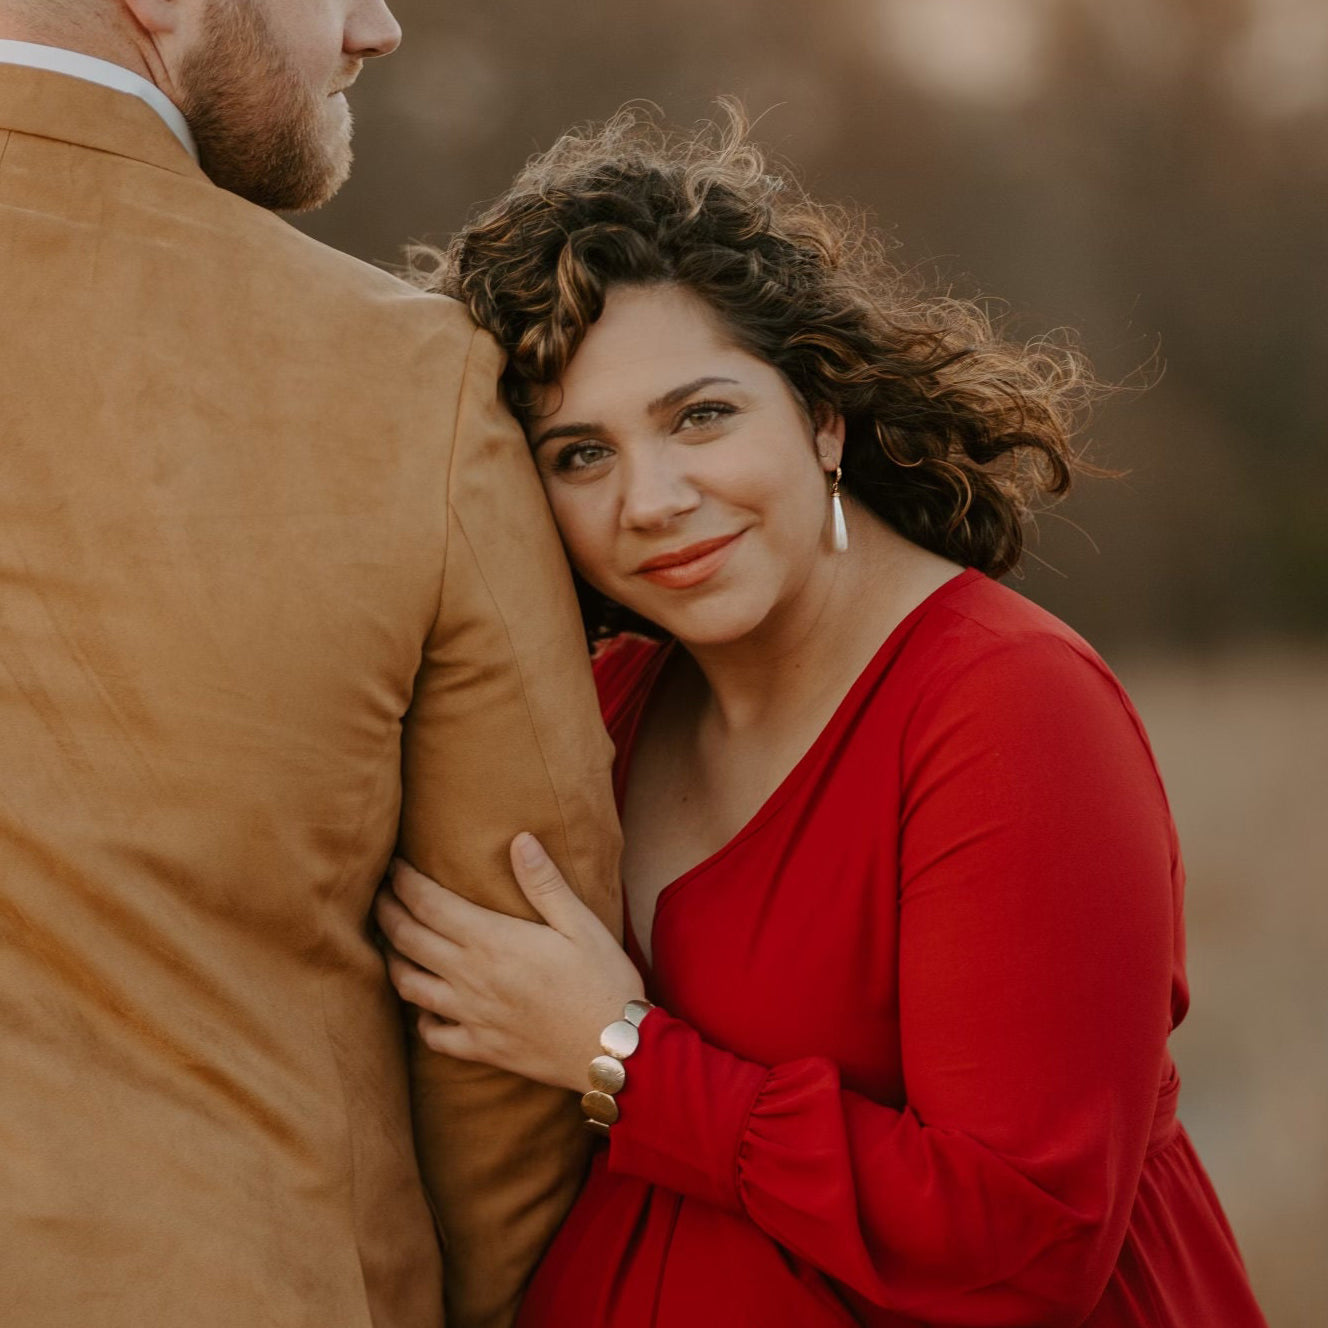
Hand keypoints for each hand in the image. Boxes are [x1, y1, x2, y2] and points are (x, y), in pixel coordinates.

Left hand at [376, 833, 643, 1093]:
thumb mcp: (580, 923)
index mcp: (492, 941)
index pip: (429, 904)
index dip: (404, 882)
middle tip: (376, 894)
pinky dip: (420, 1018)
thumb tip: (519, 840)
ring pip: (409, 986)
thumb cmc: (602, 980)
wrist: (613, 1050)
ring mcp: (471, 1016)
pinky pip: (433, 1034)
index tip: (392, 866)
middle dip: (386, 912)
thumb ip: (544, 883)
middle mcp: (470, 977)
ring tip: (388, 943)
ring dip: (392, 960)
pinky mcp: (480, 1047)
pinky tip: (424, 1007)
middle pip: (408, 939)